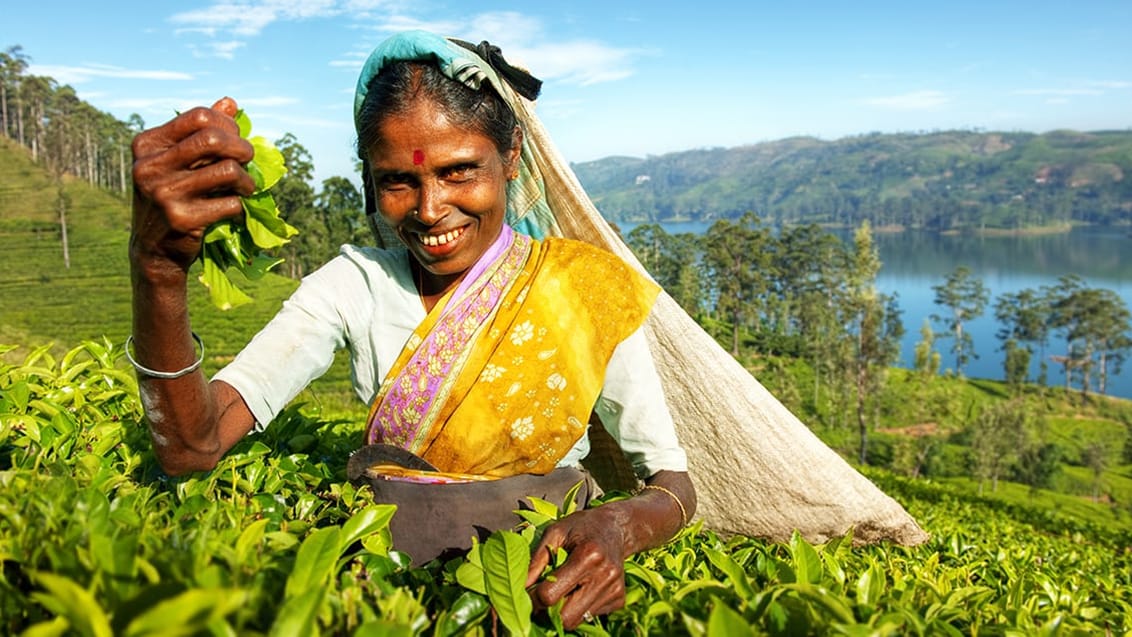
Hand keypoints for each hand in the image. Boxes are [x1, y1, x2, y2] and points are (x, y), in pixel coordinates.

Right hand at [130, 97, 255, 271]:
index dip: (227, 124)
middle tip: (248, 160)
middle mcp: (149, 166)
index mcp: (146, 145)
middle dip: (242, 148)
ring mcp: (163, 193)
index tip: (235, 138)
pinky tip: (235, 210)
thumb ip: (200, 132)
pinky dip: (240, 206)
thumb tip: (230, 102)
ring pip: (228, 171)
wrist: (154, 250)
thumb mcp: (177, 162)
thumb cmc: (172, 197)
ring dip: (247, 181)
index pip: (198, 116)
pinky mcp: (181, 219)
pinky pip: (230, 203)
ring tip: (246, 188)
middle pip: (213, 139)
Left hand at [526, 507, 626, 629]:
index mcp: (588, 556)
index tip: (527, 593)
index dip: (533, 598)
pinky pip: (590, 616)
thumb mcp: (555, 533)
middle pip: (566, 617)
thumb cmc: (581, 527)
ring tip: (561, 590)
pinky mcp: (619, 600)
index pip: (551, 594)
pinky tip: (580, 589)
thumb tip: (520, 587)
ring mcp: (614, 590)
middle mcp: (605, 576)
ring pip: (577, 620)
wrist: (616, 527)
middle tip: (541, 599)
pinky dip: (578, 608)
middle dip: (548, 612)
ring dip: (563, 611)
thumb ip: (536, 560)